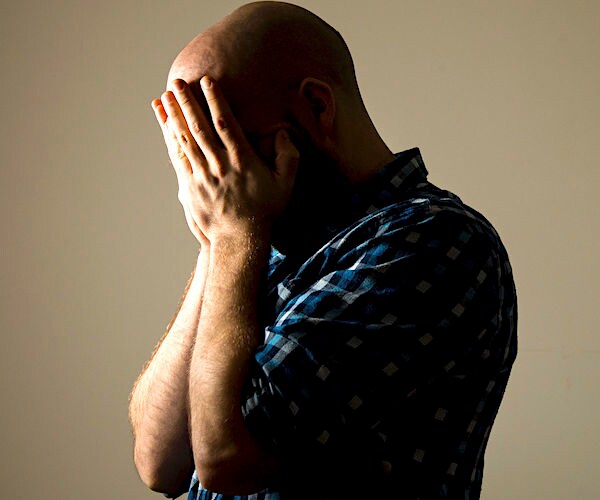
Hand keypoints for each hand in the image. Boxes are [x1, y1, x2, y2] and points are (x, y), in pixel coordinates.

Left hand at [153, 76, 299, 243]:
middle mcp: (219, 165)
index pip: (226, 124)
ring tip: (166, 95)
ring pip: (185, 139)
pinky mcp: (189, 186)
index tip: (207, 81)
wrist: (238, 240)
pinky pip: (177, 156)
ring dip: (174, 115)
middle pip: (200, 127)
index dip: (216, 101)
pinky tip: (164, 123)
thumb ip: (288, 157)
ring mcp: (202, 176)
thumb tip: (283, 134)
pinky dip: (169, 137)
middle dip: (188, 102)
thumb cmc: (265, 212)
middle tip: (177, 81)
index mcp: (242, 161)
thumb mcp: (286, 185)